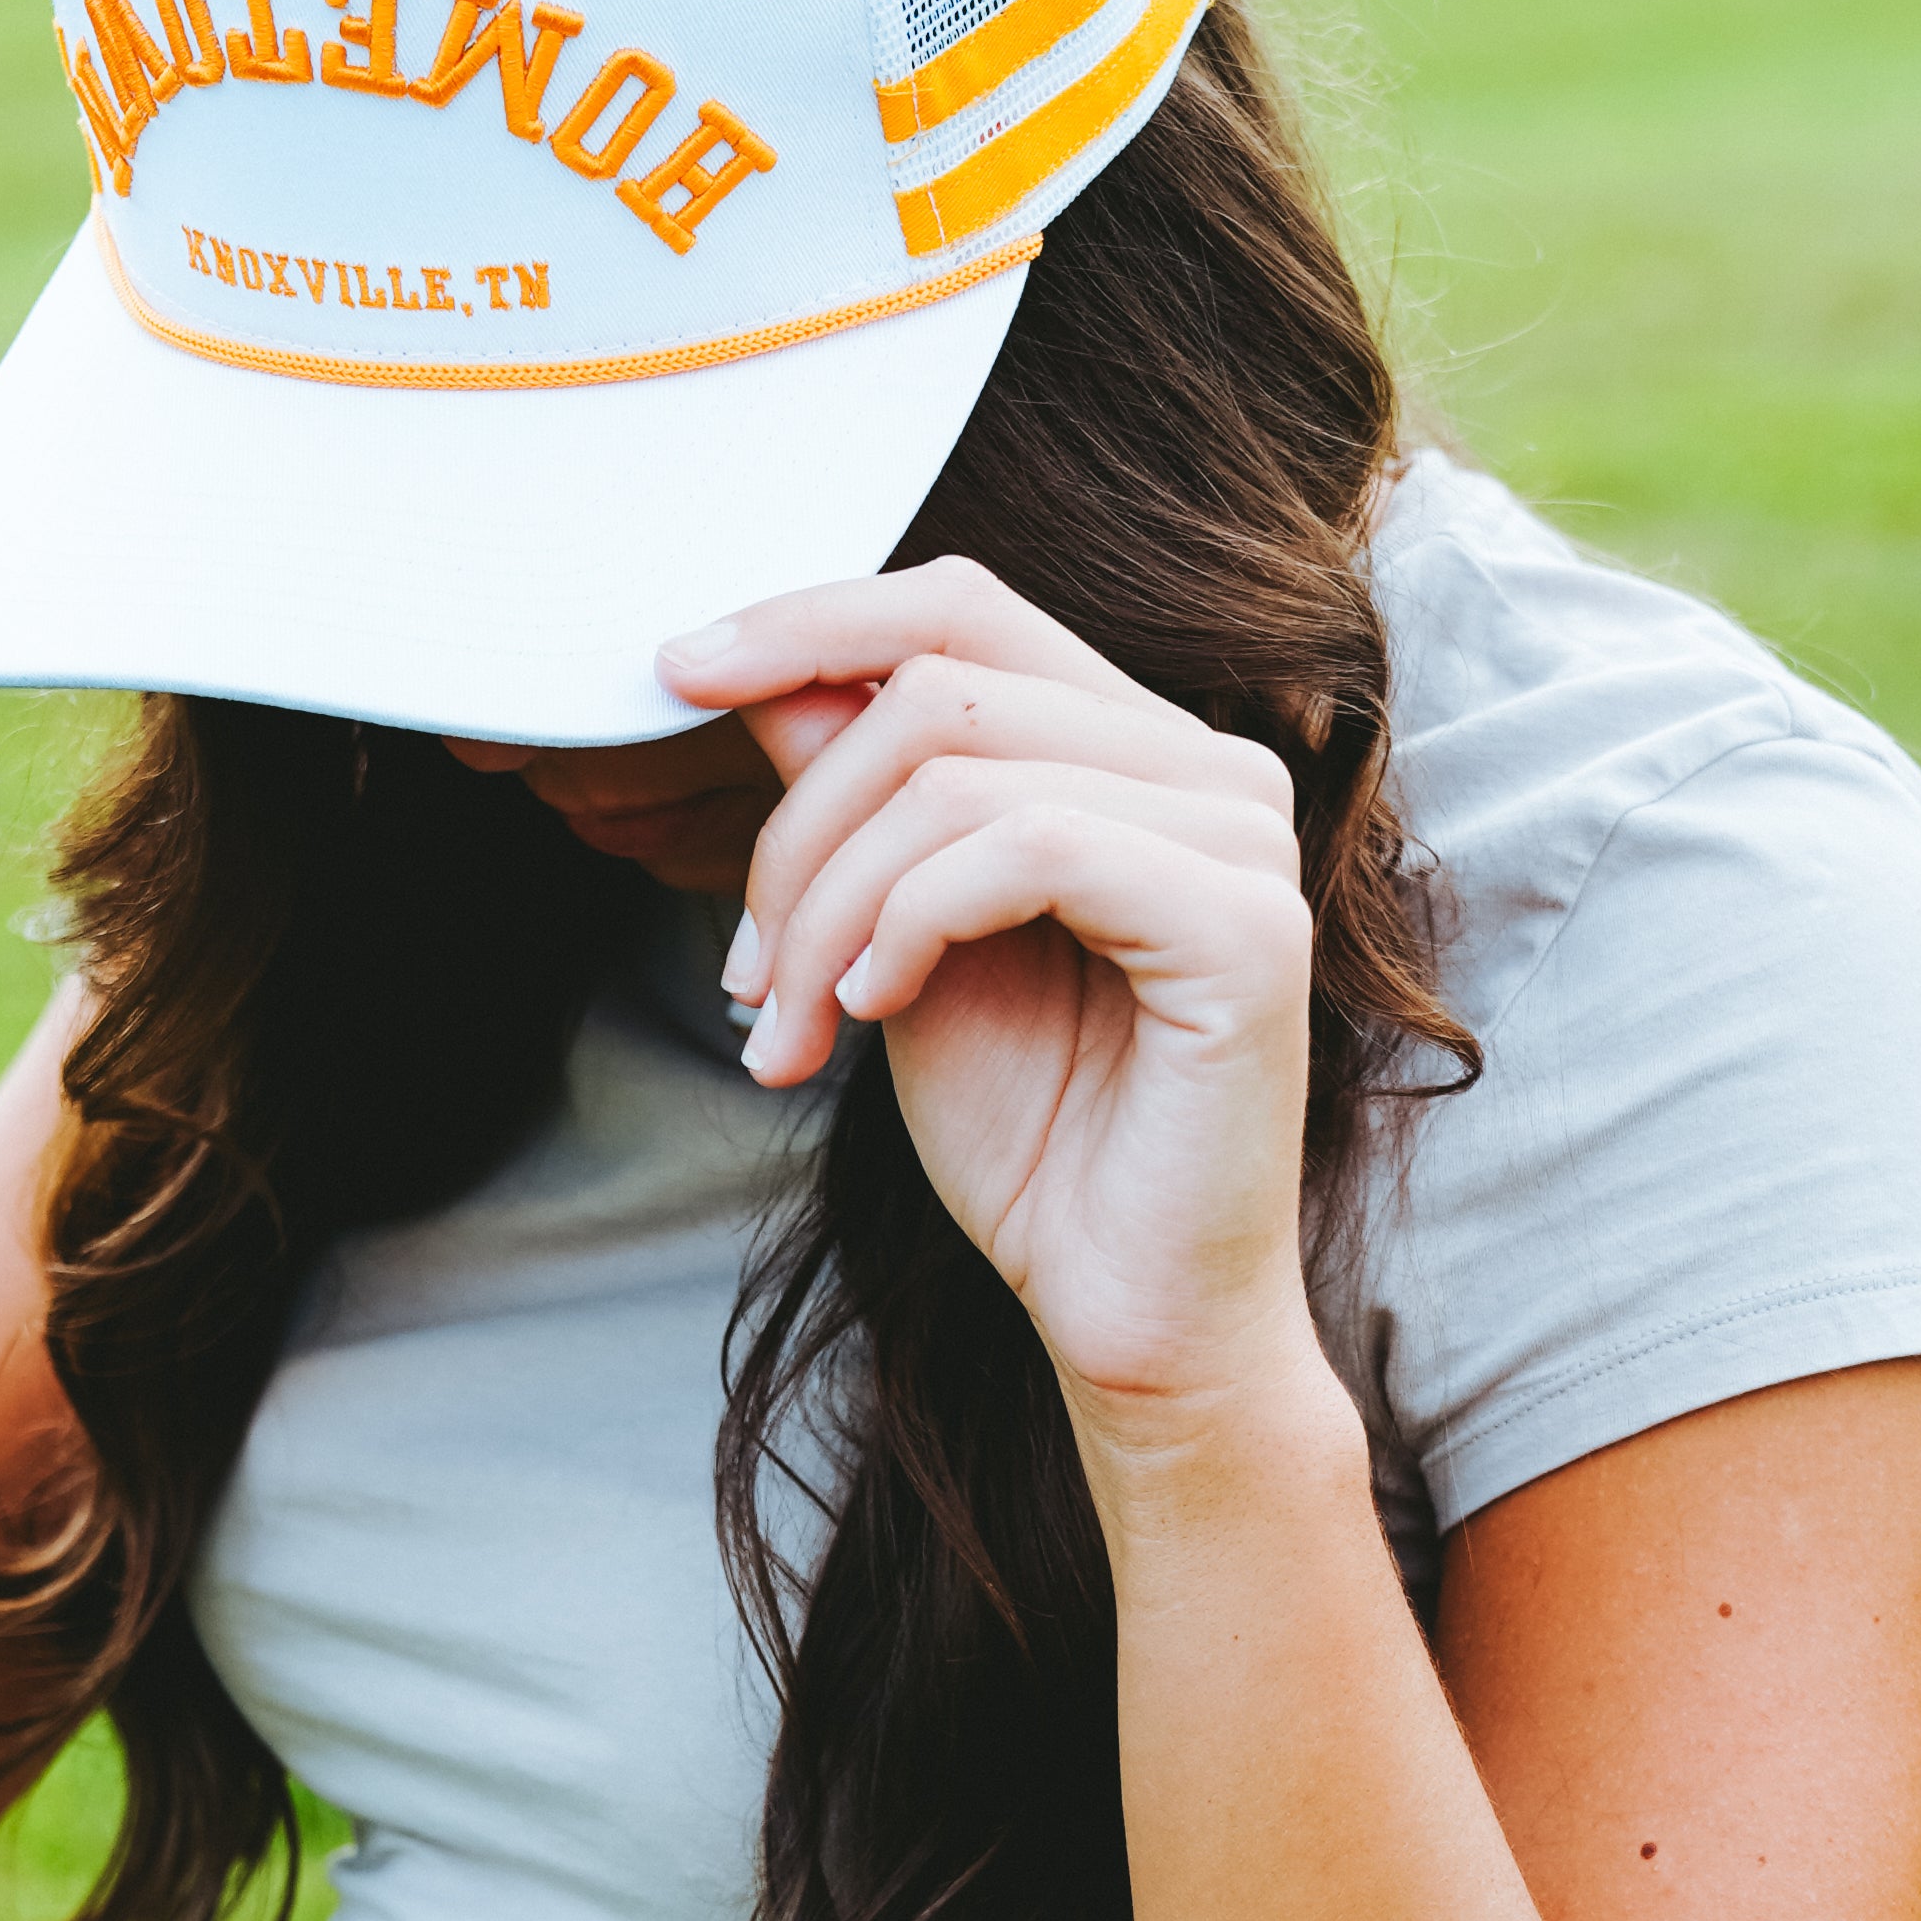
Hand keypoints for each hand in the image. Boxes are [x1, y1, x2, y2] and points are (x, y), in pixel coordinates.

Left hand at [663, 560, 1334, 1431]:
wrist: (1126, 1313)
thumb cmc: (1035, 1145)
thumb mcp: (897, 941)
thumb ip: (854, 801)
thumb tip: (759, 670)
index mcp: (1141, 755)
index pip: (965, 607)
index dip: (812, 619)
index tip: (675, 670)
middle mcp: (1211, 771)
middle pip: (940, 684)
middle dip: (797, 831)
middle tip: (744, 979)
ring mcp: (1241, 840)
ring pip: (959, 769)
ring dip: (829, 904)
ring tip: (790, 1026)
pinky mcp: (1245, 926)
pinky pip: (1029, 846)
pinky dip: (911, 924)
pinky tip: (875, 1017)